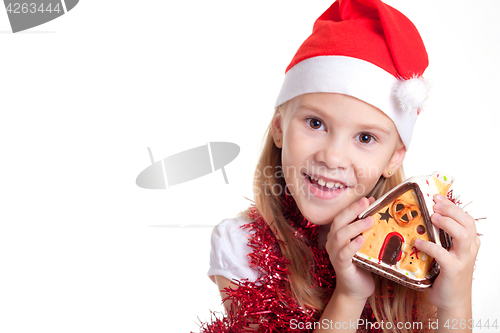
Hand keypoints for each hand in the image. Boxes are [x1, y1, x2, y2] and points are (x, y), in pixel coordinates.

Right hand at [325, 197, 375, 300]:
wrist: (355, 289)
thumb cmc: (361, 264)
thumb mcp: (365, 244)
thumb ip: (366, 228)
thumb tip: (375, 207)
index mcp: (337, 235)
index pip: (342, 216)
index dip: (352, 206)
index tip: (366, 199)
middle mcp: (332, 242)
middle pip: (338, 222)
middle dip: (352, 211)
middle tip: (366, 203)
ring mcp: (335, 254)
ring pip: (340, 236)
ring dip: (355, 226)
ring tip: (369, 220)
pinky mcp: (341, 266)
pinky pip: (344, 254)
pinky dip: (352, 246)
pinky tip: (361, 240)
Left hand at [414, 194, 479, 310]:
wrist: (452, 301)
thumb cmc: (445, 276)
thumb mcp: (446, 253)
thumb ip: (440, 238)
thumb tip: (422, 219)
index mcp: (469, 243)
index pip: (466, 218)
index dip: (452, 206)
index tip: (437, 197)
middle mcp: (470, 249)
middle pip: (467, 222)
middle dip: (451, 210)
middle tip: (435, 203)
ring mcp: (463, 260)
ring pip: (462, 235)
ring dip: (447, 223)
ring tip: (432, 217)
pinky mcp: (454, 270)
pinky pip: (442, 254)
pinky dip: (429, 245)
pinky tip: (418, 241)